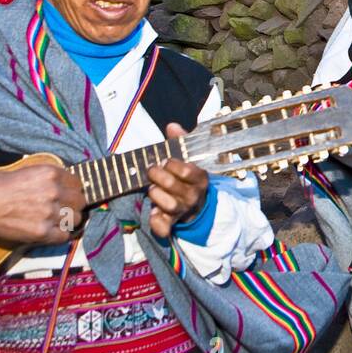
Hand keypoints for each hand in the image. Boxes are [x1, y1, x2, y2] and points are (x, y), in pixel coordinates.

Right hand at [0, 163, 84, 245]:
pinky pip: (65, 236)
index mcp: (50, 173)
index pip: (78, 184)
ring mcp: (49, 213)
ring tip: (56, 220)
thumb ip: (48, 178)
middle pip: (80, 202)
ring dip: (68, 220)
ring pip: (76, 219)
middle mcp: (53, 192)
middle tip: (63, 209)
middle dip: (73, 205)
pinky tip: (52, 231)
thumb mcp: (26, 172)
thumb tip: (65, 184)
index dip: (72, 190)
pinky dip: (60, 235)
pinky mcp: (43, 231)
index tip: (67, 195)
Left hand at [147, 123, 209, 237]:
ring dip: (156, 194)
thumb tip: (172, 125)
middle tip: (151, 170)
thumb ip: (180, 142)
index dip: (173, 164)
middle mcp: (194, 196)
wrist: (196, 205)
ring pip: (169, 205)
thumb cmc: (187, 178)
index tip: (165, 160)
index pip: (188, 171)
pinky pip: (164, 227)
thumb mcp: (188, 159)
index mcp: (200, 179)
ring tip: (151, 188)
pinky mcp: (173, 223)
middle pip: (174, 186)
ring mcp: (184, 210)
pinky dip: (156, 222)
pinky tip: (153, 213)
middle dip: (157, 176)